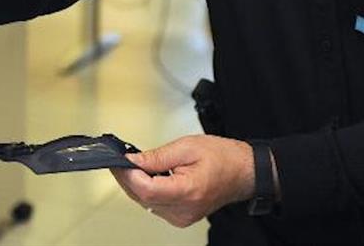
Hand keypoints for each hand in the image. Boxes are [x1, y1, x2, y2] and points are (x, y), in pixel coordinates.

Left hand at [110, 135, 254, 227]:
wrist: (244, 172)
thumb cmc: (223, 158)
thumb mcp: (187, 147)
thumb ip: (157, 156)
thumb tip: (132, 161)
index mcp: (188, 191)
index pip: (147, 189)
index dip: (129, 175)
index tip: (119, 160)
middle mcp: (184, 209)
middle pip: (142, 198)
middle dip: (127, 178)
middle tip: (120, 160)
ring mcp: (182, 216)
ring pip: (145, 203)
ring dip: (135, 184)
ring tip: (133, 165)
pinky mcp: (181, 217)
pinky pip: (155, 205)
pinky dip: (146, 191)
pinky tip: (146, 177)